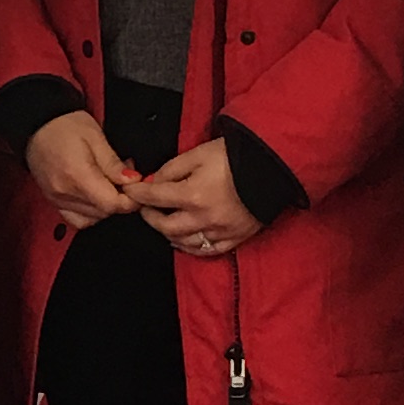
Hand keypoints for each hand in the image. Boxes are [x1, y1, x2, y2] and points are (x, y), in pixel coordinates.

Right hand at [24, 111, 140, 228]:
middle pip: (103, 213)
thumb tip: (132, 181)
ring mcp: (57, 199)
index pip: (111, 204)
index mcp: (77, 175)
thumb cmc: (64, 126)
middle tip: (125, 179)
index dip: (130, 200)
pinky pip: (77, 219)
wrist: (38, 124)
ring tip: (109, 184)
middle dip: (121, 200)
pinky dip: (91, 213)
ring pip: (93, 218)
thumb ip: (114, 164)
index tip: (136, 187)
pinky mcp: (53, 201)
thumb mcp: (96, 137)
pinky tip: (95, 197)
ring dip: (106, 206)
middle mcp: (64, 192)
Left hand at [129, 136, 263, 258]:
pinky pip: (208, 250)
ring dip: (169, 234)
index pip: (154, 198)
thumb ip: (171, 169)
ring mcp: (221, 231)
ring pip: (184, 242)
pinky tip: (185, 240)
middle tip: (147, 209)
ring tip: (164, 223)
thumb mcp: (197, 154)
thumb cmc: (235, 156)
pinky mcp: (236, 237)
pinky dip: (192, 247)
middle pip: (165, 227)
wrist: (273, 165)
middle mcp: (204, 218)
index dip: (138, 195)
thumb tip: (152, 183)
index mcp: (193, 195)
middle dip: (151, 217)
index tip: (130, 192)